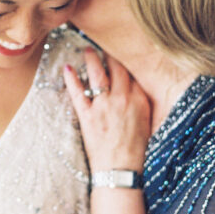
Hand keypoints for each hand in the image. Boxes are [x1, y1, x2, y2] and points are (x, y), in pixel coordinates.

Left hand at [63, 49, 150, 172]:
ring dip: (92, 59)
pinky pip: (78, 93)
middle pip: (116, 68)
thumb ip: (142, 102)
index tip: (122, 49)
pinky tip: (67, 69)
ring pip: (98, 75)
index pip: (132, 72)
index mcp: (140, 100)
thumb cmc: (137, 150)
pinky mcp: (88, 116)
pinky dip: (71, 80)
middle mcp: (122, 99)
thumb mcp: (148, 122)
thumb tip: (137, 88)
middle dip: (110, 53)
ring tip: (87, 50)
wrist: (121, 171)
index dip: (126, 59)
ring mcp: (104, 106)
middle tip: (105, 42)